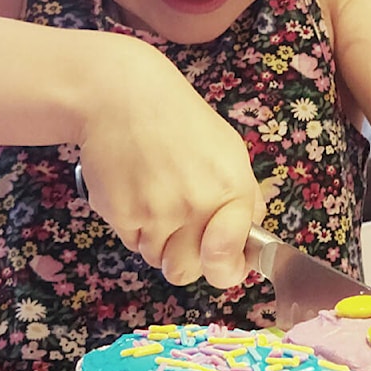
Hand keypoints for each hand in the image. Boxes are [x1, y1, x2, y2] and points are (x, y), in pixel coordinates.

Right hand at [76, 35, 263, 288]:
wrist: (125, 98)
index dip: (224, 269)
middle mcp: (195, 207)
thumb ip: (244, 198)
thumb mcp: (230, 152)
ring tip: (157, 198)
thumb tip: (250, 238)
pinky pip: (130, 241)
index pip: (227, 264)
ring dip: (157, 239)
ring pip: (156, 259)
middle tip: (182, 228)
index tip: (222, 262)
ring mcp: (156, 213)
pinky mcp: (120, 215)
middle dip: (186, 258)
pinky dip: (133, 224)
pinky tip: (137, 190)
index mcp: (230, 192)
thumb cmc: (182, 122)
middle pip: (186, 273)